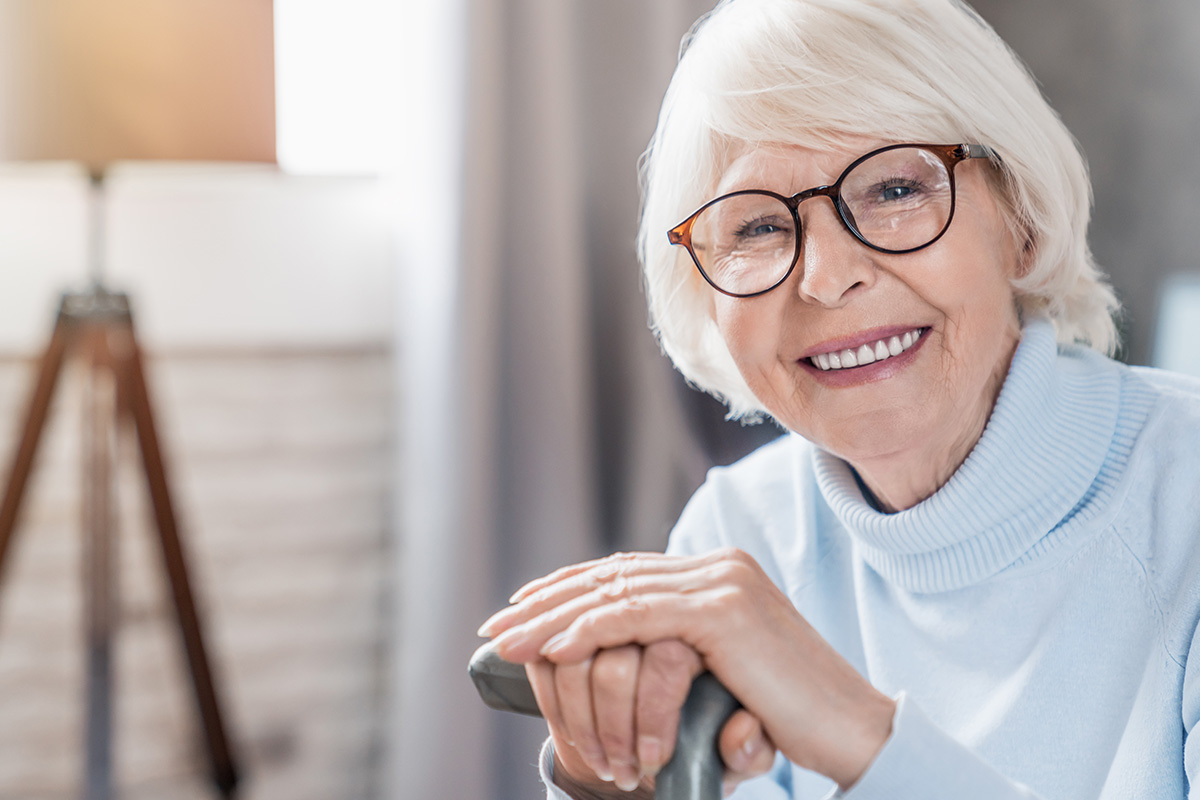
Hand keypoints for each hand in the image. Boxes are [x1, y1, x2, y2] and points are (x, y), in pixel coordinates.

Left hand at [479, 548, 895, 789]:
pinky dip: (586, 631)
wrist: (849, 729)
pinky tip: (549, 647)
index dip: (569, 587)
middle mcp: (719, 565)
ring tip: (507, 639)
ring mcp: (722, 583)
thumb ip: (679, 648)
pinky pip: (635, 617)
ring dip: (552, 617)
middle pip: (612, 577)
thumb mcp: (720, 670)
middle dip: (548, 599)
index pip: (625, 572)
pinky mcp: (722, 612)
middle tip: (498, 623)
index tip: (522, 608)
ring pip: (614, 593)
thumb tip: (620, 654)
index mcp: (718, 572)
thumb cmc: (785, 713)